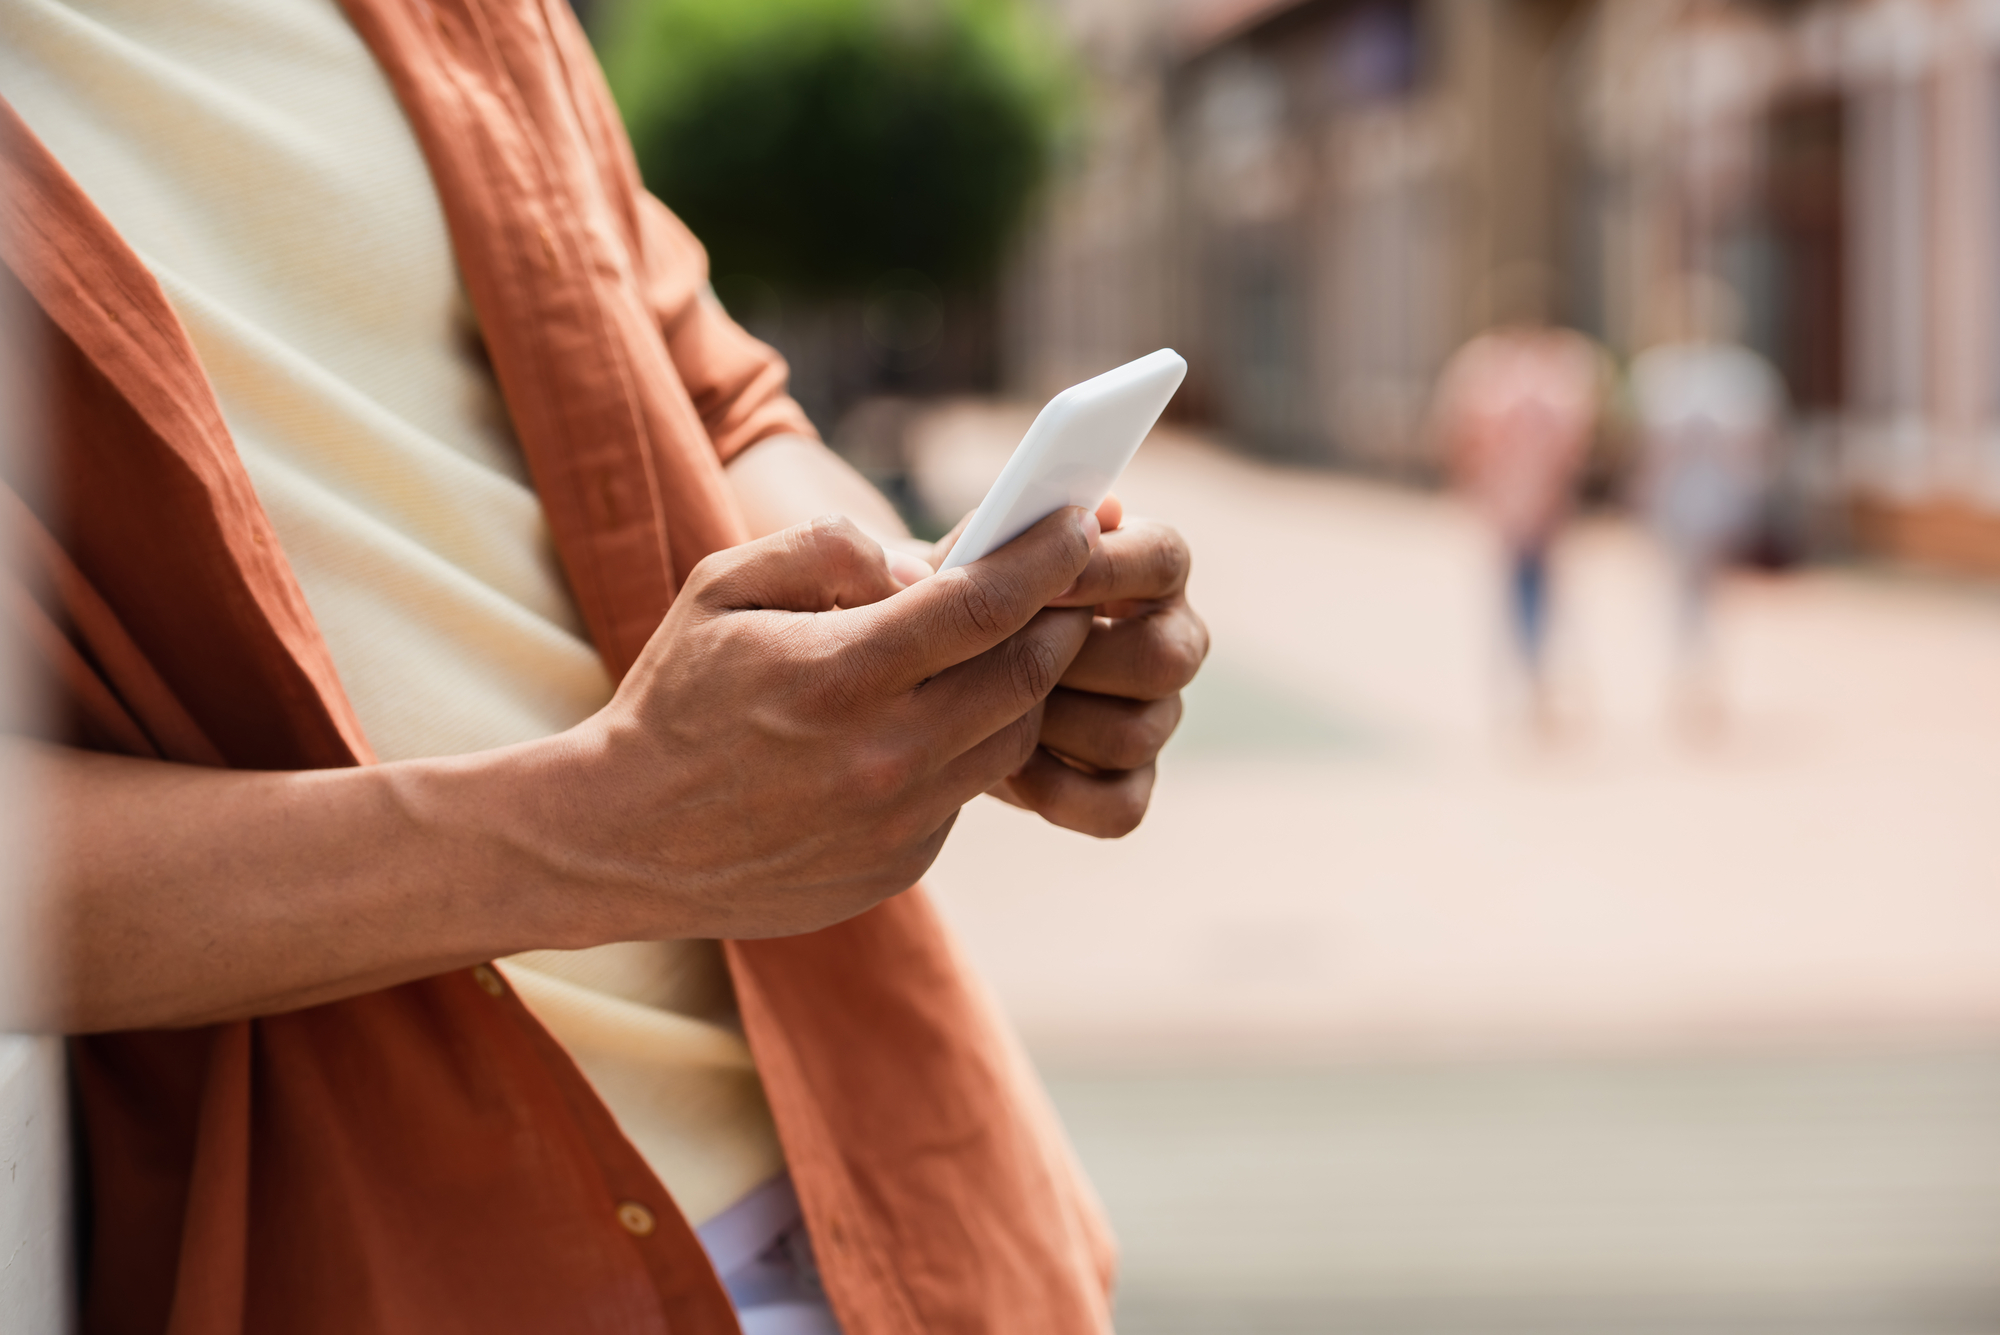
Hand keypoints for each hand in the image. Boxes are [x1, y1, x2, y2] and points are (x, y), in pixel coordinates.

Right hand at [525, 507, 1099, 939]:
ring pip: (1013, 738)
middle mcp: (882, 757)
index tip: (1077, 526)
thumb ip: (826, 549)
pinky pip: (969, 792)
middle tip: (1071, 584)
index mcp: (839, 675)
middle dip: (1061, 620)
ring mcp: (898, 822)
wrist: (626, 838)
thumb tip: (920, 567)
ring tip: (1015, 645)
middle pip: (1025, 674)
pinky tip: (946, 719)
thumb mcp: (722, 588)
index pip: (983, 607)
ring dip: (1029, 685)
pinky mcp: (901, 865)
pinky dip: (974, 747)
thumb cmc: (676, 698)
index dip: (1043, 560)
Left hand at [930, 499, 1206, 837]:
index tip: (1047, 582)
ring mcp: (1156, 719)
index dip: (1110, 570)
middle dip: (1078, 662)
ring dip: (1053, 726)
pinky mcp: (1130, 786)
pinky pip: (1118, 805)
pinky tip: (1002, 767)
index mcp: (1145, 571)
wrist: (921, 686)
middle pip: (1166, 658)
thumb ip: (1003, 537)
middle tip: (1006, 660)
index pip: (1164, 558)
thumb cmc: (953, 606)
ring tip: (986, 713)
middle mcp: (1169, 642)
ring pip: (1135, 733)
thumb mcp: (965, 564)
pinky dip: (1055, 789)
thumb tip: (1054, 517)